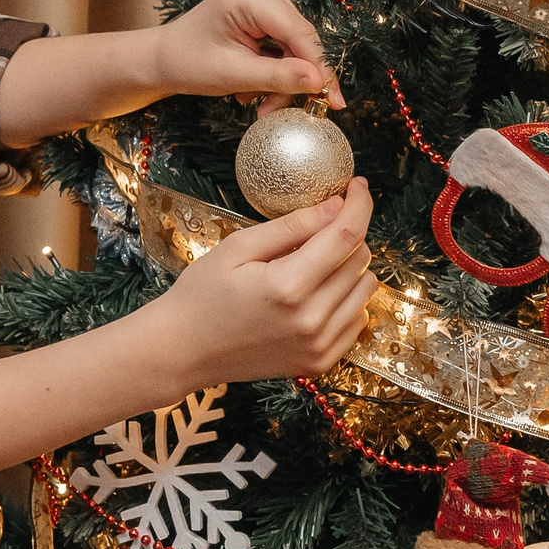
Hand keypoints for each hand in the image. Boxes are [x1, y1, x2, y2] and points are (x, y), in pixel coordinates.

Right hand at [143, 178, 375, 384]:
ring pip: (365, 289)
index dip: (358, 204)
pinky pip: (356, 319)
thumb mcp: (238, 248)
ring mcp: (318, 345)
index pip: (345, 234)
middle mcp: (310, 319)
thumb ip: (291, 226)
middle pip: (359, 259)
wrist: (183, 351)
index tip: (356, 186)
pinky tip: (318, 292)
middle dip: (346, 232)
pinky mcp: (319, 362)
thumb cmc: (202, 294)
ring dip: (351, 266)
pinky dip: (347, 299)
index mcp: (288, 286)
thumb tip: (336, 205)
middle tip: (319, 227)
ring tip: (316, 262)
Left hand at [150, 0, 342, 108]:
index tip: (333, 101)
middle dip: (293, 78)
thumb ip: (277, 77)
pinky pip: (288, 39)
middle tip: (273, 110)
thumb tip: (318, 81)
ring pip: (296, 42)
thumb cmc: (189, 63)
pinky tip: (256, 83)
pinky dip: (277, 65)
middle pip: (300, 38)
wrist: (166, 57)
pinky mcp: (267, 2)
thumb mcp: (233, 75)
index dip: (319, 68)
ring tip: (257, 101)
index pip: (298, 32)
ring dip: (283, 76)